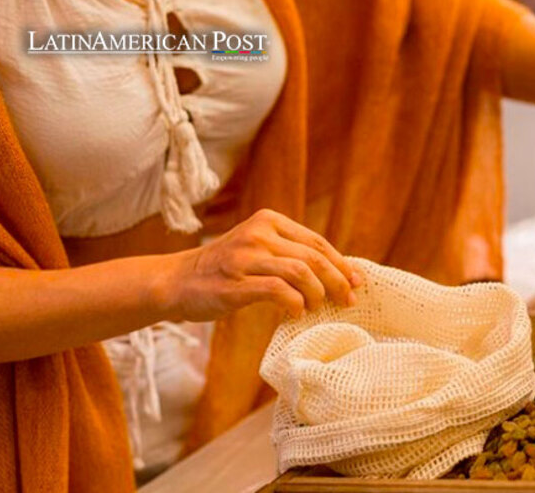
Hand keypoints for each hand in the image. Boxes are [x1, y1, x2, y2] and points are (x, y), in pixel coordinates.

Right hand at [156, 209, 362, 320]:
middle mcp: (258, 233)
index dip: (341, 264)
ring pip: (300, 272)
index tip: (358, 282)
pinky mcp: (235, 282)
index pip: (317, 242)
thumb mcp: (257, 249)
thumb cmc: (226, 271)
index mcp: (268, 221)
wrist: (177, 281)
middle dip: (337, 281)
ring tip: (317, 308)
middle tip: (348, 301)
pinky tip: (297, 313)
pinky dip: (295, 303)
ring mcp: (245, 257)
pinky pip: (278, 291)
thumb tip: (340, 273)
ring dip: (317, 294)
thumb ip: (290, 254)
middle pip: (313, 257)